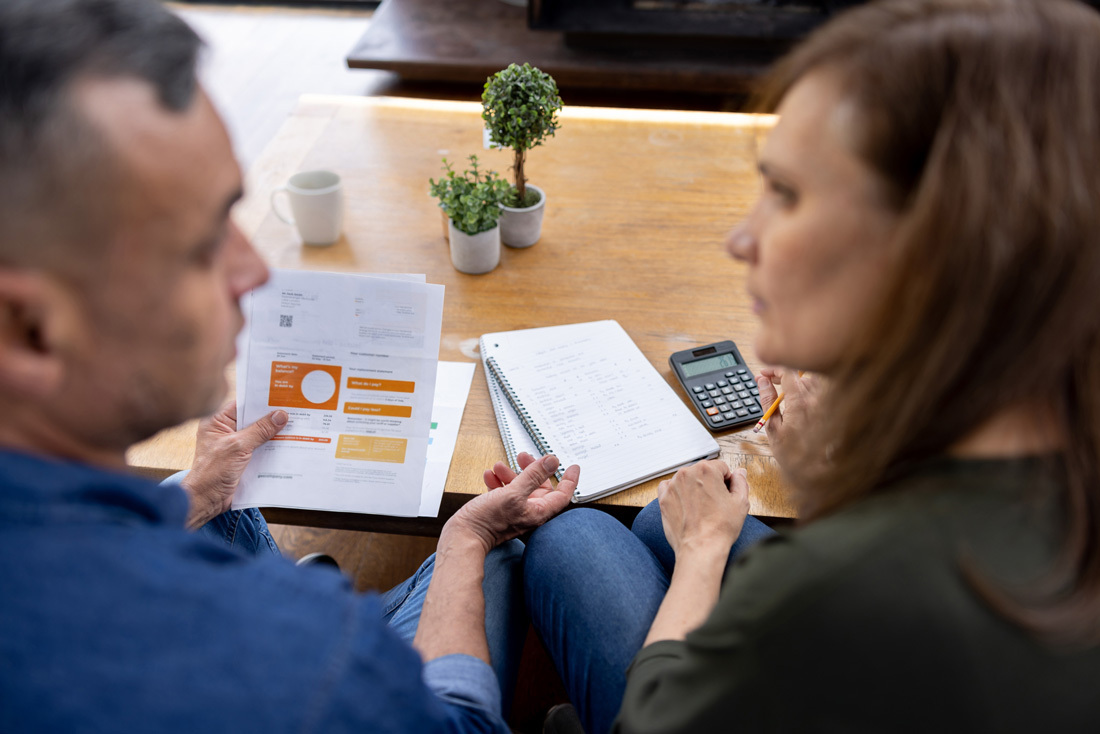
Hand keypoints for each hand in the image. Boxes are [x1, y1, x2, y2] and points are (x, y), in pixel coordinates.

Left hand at [181, 400, 287, 529]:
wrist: (206, 500)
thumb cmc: (213, 472)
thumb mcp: (238, 447)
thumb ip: (260, 430)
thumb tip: (281, 415)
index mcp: (216, 422)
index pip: (242, 405)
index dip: (260, 400)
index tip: (280, 396)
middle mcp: (225, 431)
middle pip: (252, 419)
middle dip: (271, 417)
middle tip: (294, 409)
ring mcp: (234, 445)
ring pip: (258, 434)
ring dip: (274, 433)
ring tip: (296, 425)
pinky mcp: (242, 459)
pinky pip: (260, 449)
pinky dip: (271, 447)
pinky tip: (288, 443)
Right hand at [447, 452, 579, 552]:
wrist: (464, 537)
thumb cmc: (488, 521)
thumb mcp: (514, 493)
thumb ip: (534, 475)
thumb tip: (552, 461)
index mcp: (539, 511)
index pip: (562, 494)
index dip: (569, 479)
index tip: (573, 466)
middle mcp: (529, 513)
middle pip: (539, 487)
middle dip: (531, 469)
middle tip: (523, 456)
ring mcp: (515, 512)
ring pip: (519, 487)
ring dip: (511, 474)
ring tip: (498, 466)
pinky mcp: (501, 511)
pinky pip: (504, 492)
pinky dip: (499, 482)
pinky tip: (490, 476)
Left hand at [657, 459, 748, 557]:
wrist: (700, 548)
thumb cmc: (720, 528)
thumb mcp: (740, 503)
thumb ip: (741, 482)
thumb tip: (739, 473)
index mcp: (706, 470)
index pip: (721, 467)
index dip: (727, 481)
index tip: (726, 494)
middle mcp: (687, 474)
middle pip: (703, 472)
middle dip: (710, 484)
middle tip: (715, 503)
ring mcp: (673, 485)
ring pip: (687, 479)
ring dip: (694, 488)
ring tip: (701, 508)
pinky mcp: (663, 498)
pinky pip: (670, 487)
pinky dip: (678, 493)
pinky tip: (687, 506)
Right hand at [756, 368, 820, 464]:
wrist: (817, 471)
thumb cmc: (793, 454)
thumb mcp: (772, 427)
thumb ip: (767, 400)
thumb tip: (762, 381)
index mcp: (800, 403)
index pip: (788, 372)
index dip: (773, 370)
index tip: (764, 374)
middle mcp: (816, 400)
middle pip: (800, 374)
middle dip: (783, 375)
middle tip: (770, 382)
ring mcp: (826, 404)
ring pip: (811, 381)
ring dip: (796, 382)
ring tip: (785, 393)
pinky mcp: (832, 409)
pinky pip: (820, 391)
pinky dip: (808, 391)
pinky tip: (801, 402)